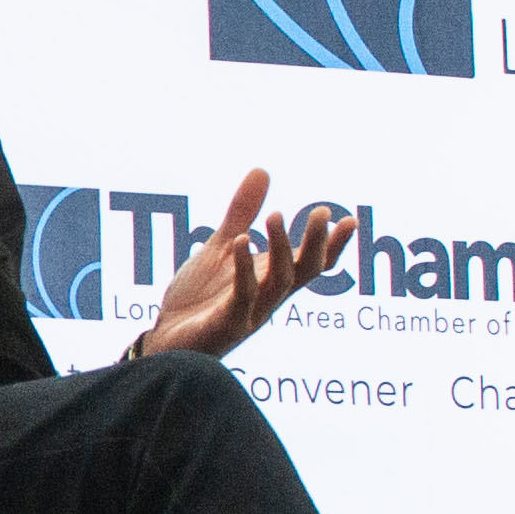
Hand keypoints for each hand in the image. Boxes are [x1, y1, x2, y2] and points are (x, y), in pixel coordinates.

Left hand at [130, 171, 351, 359]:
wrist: (164, 343)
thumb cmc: (198, 301)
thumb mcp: (220, 249)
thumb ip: (241, 214)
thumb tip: (263, 170)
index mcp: (270, 279)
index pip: (310, 263)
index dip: (332, 245)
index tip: (350, 220)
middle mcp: (267, 297)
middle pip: (303, 271)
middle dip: (316, 243)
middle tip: (321, 212)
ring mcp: (250, 312)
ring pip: (278, 283)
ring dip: (280, 249)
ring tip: (274, 215)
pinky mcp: (226, 325)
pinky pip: (242, 296)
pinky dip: (244, 269)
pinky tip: (241, 242)